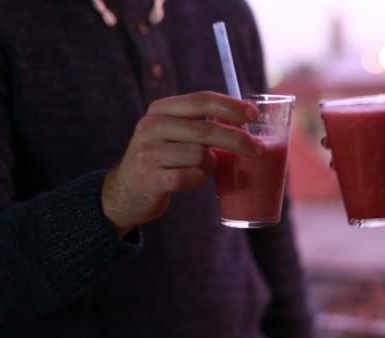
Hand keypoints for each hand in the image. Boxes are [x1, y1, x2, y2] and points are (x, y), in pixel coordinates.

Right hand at [102, 91, 263, 234]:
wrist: (126, 191)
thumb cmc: (163, 158)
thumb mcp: (173, 132)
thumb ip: (201, 122)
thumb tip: (247, 116)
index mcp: (160, 109)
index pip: (201, 100)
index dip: (230, 106)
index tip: (253, 115)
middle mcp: (151, 127)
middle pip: (205, 129)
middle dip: (237, 139)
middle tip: (258, 149)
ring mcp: (148, 153)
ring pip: (200, 156)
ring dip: (211, 164)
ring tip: (203, 168)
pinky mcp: (151, 179)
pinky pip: (190, 177)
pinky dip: (198, 179)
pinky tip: (191, 180)